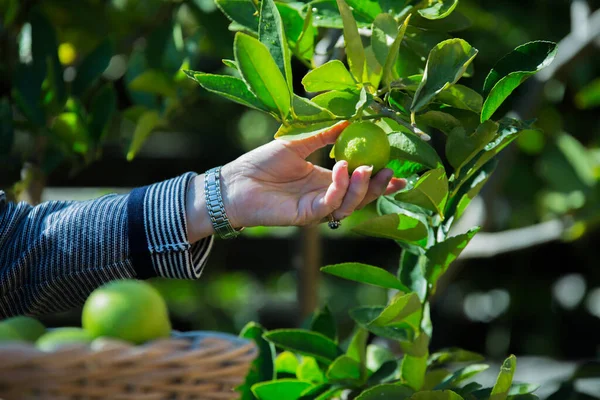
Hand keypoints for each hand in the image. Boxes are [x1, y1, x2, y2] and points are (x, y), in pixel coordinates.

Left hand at [219, 121, 405, 228]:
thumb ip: (323, 135)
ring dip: (361, 187)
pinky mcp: (305, 215)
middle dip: (378, 187)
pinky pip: (329, 205)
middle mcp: (324, 197)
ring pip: (349, 205)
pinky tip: (340, 169)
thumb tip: (349, 120)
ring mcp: (316, 208)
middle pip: (360, 197)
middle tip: (390, 171)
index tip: (399, 170)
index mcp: (324, 180)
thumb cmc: (261, 162)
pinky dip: (338, 188)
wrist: (235, 180)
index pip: (358, 182)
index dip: (380, 179)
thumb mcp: (298, 143)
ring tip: (365, 167)